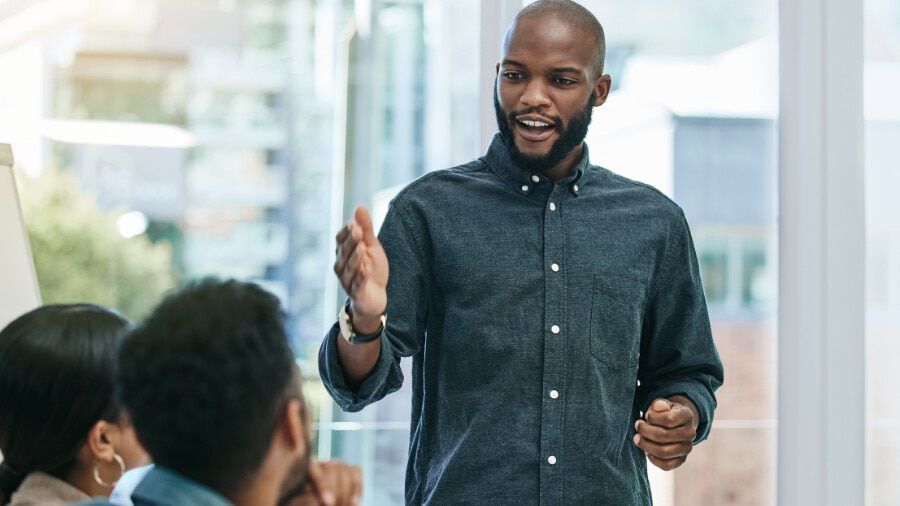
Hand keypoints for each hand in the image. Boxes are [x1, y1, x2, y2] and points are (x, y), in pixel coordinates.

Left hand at [286, 459, 362, 505]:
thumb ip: (309, 498)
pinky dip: (357, 487)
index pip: (313, 467)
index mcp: (303, 469)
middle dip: (337, 491)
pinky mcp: (349, 469)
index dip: (323, 484)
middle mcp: (320, 463)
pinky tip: (355, 503)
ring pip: (345, 468)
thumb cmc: (306, 503)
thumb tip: (321, 499)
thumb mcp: (303, 502)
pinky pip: (356, 471)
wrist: (323, 502)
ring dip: (347, 491)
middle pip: (332, 468)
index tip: (327, 502)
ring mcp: (336, 464)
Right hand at [334, 206, 388, 331]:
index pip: (340, 240)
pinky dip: (360, 279)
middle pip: (344, 252)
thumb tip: (360, 206)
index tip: (355, 223)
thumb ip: (366, 228)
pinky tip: (366, 271)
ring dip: (355, 258)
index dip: (346, 232)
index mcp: (343, 253)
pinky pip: (357, 286)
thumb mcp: (371, 246)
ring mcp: (347, 281)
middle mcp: (341, 266)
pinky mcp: (356, 294)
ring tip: (362, 247)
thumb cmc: (371, 268)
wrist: (375, 296)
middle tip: (359, 230)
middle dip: (351, 241)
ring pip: (348, 268)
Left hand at [632, 396, 697, 470]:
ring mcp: (687, 448)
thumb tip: (659, 407)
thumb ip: (659, 404)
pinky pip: (667, 465)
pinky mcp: (681, 460)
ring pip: (664, 452)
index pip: (669, 420)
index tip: (646, 416)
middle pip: (664, 436)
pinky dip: (654, 460)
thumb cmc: (665, 412)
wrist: (675, 424)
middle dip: (645, 431)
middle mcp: (690, 433)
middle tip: (637, 426)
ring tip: (637, 439)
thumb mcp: (662, 404)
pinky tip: (647, 451)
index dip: (653, 418)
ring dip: (646, 446)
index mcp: (687, 416)